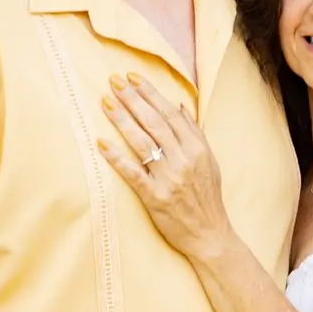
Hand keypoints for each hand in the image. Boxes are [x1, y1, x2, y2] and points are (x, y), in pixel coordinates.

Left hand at [98, 73, 231, 262]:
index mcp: (197, 149)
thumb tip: (180, 105)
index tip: (134, 77)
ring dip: (122, 120)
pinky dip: (116, 158)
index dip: (151, 93)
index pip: (171, 113)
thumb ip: (195, 133)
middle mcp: (183, 160)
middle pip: (154, 123)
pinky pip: (132, 173)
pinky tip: (101, 143)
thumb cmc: (207, 197)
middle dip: (133, 99)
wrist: (210, 234)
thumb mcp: (209, 161)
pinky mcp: (155, 198)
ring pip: (142, 143)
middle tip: (114, 81)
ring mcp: (168, 179)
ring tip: (106, 102)